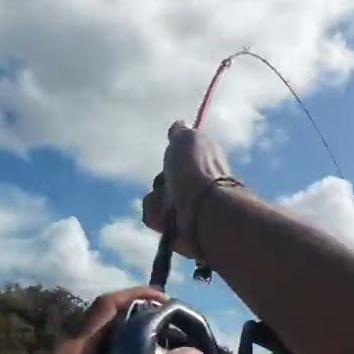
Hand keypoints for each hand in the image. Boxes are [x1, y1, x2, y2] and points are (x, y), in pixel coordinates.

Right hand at [142, 121, 235, 259]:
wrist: (202, 211)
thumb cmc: (196, 170)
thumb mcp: (188, 139)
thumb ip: (181, 132)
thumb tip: (179, 124)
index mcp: (202, 166)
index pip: (178, 158)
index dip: (173, 156)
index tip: (174, 156)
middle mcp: (194, 188)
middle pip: (162, 179)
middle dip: (161, 179)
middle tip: (171, 180)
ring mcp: (183, 209)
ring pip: (154, 199)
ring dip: (158, 200)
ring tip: (171, 204)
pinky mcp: (173, 229)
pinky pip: (152, 217)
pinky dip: (157, 215)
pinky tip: (168, 218)